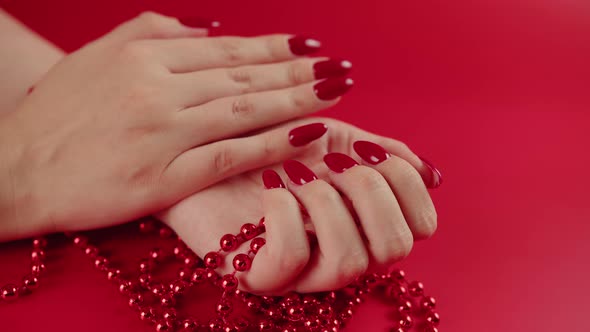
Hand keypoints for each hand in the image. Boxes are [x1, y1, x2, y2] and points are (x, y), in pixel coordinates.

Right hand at [0, 12, 353, 240]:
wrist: (14, 170)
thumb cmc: (57, 115)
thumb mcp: (97, 55)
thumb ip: (154, 32)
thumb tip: (211, 27)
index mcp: (143, 54)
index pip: (227, 49)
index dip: (274, 47)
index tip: (310, 46)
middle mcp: (158, 87)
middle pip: (245, 76)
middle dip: (299, 71)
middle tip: (339, 68)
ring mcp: (164, 132)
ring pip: (247, 109)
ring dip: (299, 99)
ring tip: (336, 90)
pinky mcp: (165, 176)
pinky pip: (233, 154)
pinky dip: (276, 143)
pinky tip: (311, 133)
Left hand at [158, 117, 440, 293]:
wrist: (208, 144)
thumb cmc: (270, 142)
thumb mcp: (333, 136)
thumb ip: (383, 152)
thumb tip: (431, 174)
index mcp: (365, 220)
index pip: (421, 227)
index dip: (406, 186)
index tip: (367, 153)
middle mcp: (341, 251)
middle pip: (395, 248)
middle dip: (370, 191)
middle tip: (334, 163)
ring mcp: (301, 270)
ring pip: (351, 263)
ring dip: (327, 202)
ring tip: (297, 174)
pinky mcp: (258, 274)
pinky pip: (293, 259)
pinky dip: (286, 212)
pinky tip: (271, 187)